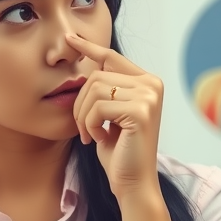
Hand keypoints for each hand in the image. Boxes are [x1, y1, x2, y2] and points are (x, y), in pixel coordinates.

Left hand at [66, 33, 164, 201]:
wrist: (132, 182)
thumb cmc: (118, 151)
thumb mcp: (108, 115)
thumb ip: (103, 91)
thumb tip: (85, 64)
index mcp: (146, 82)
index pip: (111, 56)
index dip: (88, 47)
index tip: (68, 38)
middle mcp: (151, 84)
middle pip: (96, 75)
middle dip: (80, 103)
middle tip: (83, 128)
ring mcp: (148, 96)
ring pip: (95, 89)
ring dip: (83, 116)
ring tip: (91, 134)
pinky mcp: (141, 111)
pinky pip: (98, 107)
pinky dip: (90, 125)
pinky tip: (99, 139)